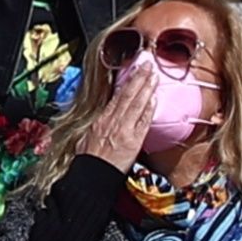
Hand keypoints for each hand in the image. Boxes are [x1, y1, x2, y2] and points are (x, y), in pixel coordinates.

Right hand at [56, 59, 163, 175]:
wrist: (92, 176)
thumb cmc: (88, 159)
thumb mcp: (87, 136)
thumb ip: (98, 123)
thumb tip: (104, 116)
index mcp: (101, 119)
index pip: (117, 95)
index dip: (127, 81)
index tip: (135, 69)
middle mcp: (113, 121)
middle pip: (128, 95)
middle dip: (139, 78)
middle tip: (148, 64)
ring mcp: (124, 130)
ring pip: (136, 104)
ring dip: (146, 88)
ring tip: (154, 76)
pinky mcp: (133, 141)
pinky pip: (143, 122)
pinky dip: (148, 110)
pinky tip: (154, 99)